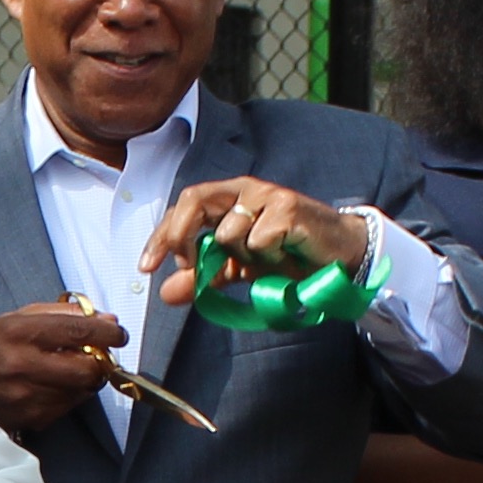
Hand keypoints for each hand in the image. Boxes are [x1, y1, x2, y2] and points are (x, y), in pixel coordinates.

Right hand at [0, 299, 134, 435]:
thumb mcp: (20, 318)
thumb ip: (63, 314)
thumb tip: (106, 319)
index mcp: (19, 332)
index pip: (77, 330)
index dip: (107, 332)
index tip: (118, 333)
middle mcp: (23, 364)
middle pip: (86, 368)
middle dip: (100, 362)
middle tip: (97, 355)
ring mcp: (28, 395)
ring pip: (82, 389)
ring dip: (86, 379)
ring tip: (71, 369)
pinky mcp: (33, 417)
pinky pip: (70, 406)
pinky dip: (72, 394)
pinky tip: (56, 386)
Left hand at [144, 176, 365, 308]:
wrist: (335, 257)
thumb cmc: (286, 256)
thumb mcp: (238, 268)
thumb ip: (204, 276)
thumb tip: (165, 293)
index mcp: (226, 198)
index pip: (182, 208)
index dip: (161, 236)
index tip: (146, 267)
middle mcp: (243, 190)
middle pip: (194, 200)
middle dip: (180, 234)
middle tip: (186, 264)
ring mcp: (266, 195)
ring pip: (228, 232)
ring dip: (242, 256)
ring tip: (268, 258)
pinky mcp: (288, 207)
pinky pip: (258, 240)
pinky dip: (267, 256)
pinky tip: (286, 254)